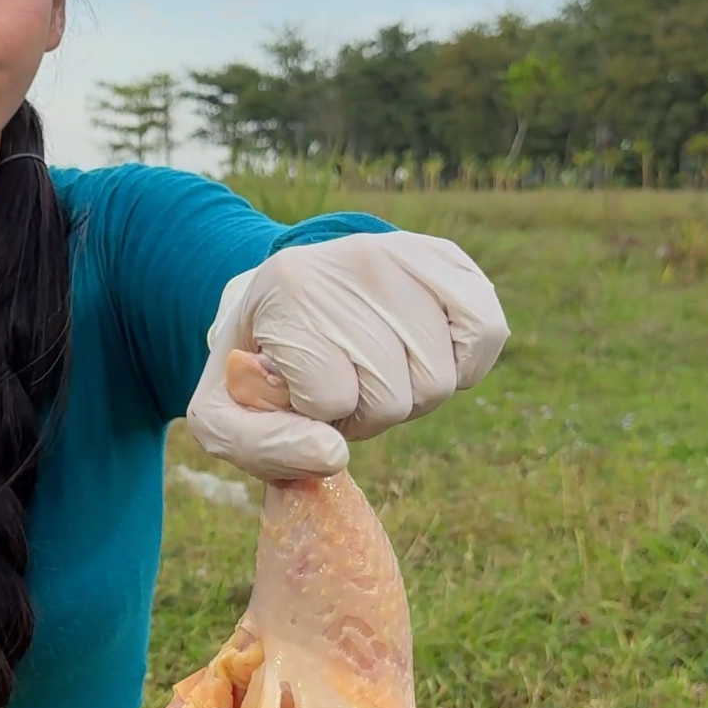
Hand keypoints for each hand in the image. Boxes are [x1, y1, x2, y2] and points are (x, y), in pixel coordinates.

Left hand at [187, 230, 508, 481]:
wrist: (278, 295)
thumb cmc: (254, 369)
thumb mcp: (221, 415)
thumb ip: (258, 445)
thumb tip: (333, 455)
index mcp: (288, 288)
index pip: (329, 400)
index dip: (314, 414)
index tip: (295, 388)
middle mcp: (354, 258)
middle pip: (391, 398)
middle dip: (362, 411)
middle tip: (336, 380)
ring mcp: (407, 253)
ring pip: (439, 381)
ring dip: (408, 394)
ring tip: (371, 367)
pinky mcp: (449, 258)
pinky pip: (487, 335)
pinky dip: (461, 364)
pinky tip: (420, 353)